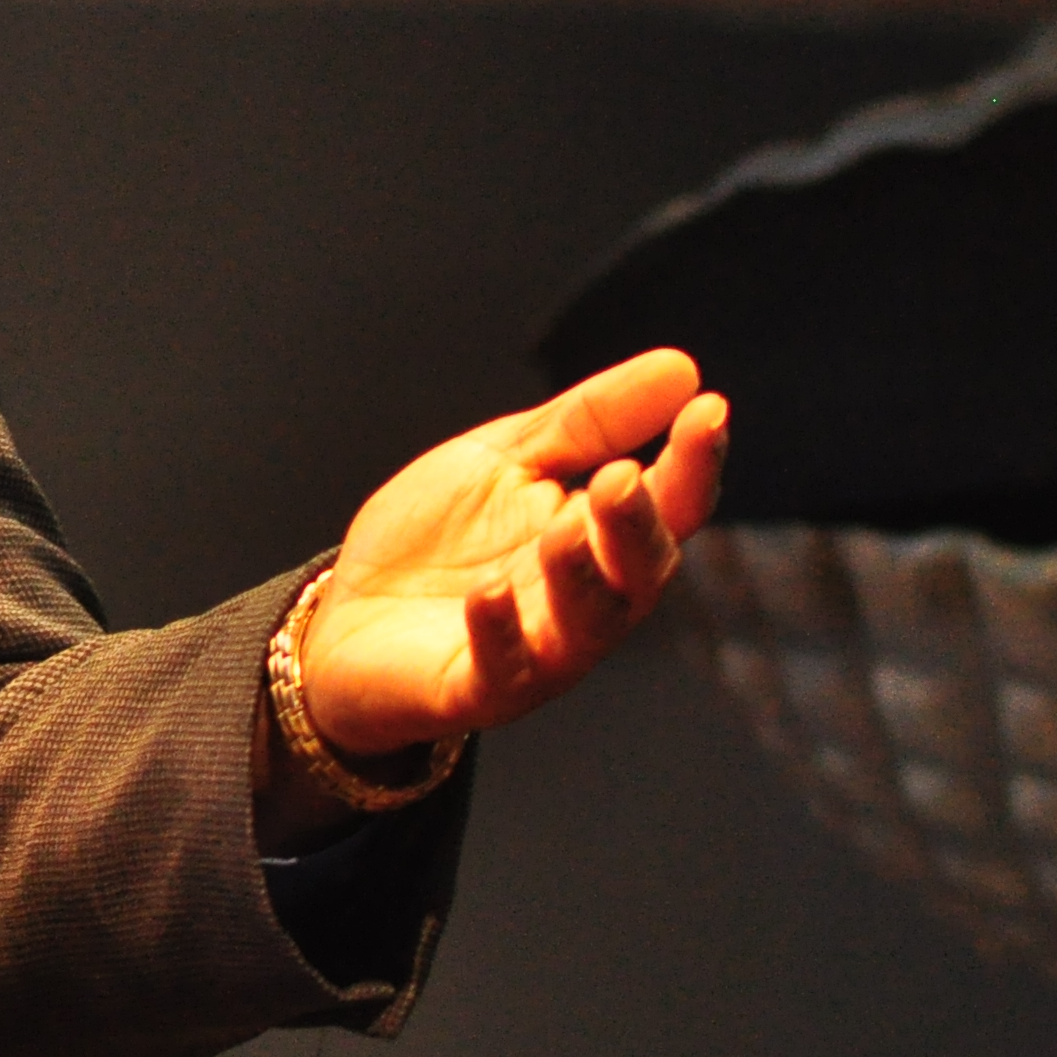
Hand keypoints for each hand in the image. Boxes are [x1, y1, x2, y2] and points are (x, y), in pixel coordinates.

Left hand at [288, 349, 728, 782]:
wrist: (347, 618)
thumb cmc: (439, 541)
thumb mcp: (507, 459)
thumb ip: (589, 422)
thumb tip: (682, 369)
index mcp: (600, 538)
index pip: (669, 504)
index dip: (693, 462)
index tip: (710, 410)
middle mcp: (585, 600)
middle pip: (640, 571)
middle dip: (638, 526)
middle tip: (622, 478)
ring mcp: (536, 650)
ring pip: (585, 626)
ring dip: (579, 577)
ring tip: (563, 530)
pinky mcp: (476, 687)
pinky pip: (501, 668)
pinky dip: (499, 632)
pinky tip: (488, 594)